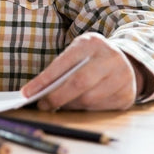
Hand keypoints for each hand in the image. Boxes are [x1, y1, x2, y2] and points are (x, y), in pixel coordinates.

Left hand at [21, 32, 144, 111]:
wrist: (124, 61)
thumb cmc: (91, 58)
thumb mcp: (77, 53)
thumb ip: (61, 69)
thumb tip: (38, 92)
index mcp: (92, 43)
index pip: (64, 63)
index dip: (44, 80)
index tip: (27, 93)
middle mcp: (111, 58)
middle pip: (79, 83)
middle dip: (56, 97)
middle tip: (42, 105)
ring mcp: (122, 77)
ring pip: (89, 100)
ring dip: (69, 106)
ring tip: (58, 105)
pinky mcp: (127, 95)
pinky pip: (99, 109)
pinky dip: (84, 111)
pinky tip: (76, 107)